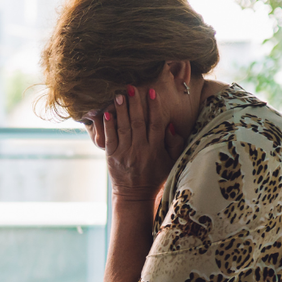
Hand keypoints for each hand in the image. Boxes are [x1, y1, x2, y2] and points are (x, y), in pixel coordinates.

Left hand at [84, 84, 184, 201]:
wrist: (134, 194)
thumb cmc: (154, 176)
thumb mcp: (171, 161)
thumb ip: (174, 143)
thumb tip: (170, 123)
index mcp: (155, 150)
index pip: (156, 124)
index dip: (154, 107)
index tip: (152, 92)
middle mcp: (140, 150)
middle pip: (138, 122)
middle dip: (135, 103)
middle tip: (132, 87)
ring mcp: (124, 153)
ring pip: (123, 127)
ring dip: (121, 110)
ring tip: (118, 95)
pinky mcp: (111, 156)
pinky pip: (110, 138)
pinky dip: (108, 125)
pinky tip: (107, 113)